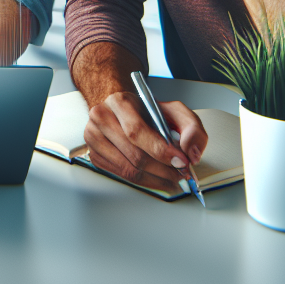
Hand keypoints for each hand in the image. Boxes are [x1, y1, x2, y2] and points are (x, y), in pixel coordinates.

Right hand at [84, 91, 206, 193]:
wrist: (121, 111)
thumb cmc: (145, 112)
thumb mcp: (172, 110)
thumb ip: (190, 126)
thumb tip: (191, 151)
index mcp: (119, 101)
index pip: (136, 131)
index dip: (160, 151)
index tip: (181, 161)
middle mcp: (101, 118)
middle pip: (134, 155)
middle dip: (163, 169)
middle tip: (181, 174)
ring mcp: (94, 137)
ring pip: (128, 170)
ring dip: (155, 179)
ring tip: (172, 178)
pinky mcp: (94, 155)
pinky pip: (122, 176)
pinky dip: (144, 181)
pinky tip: (156, 177)